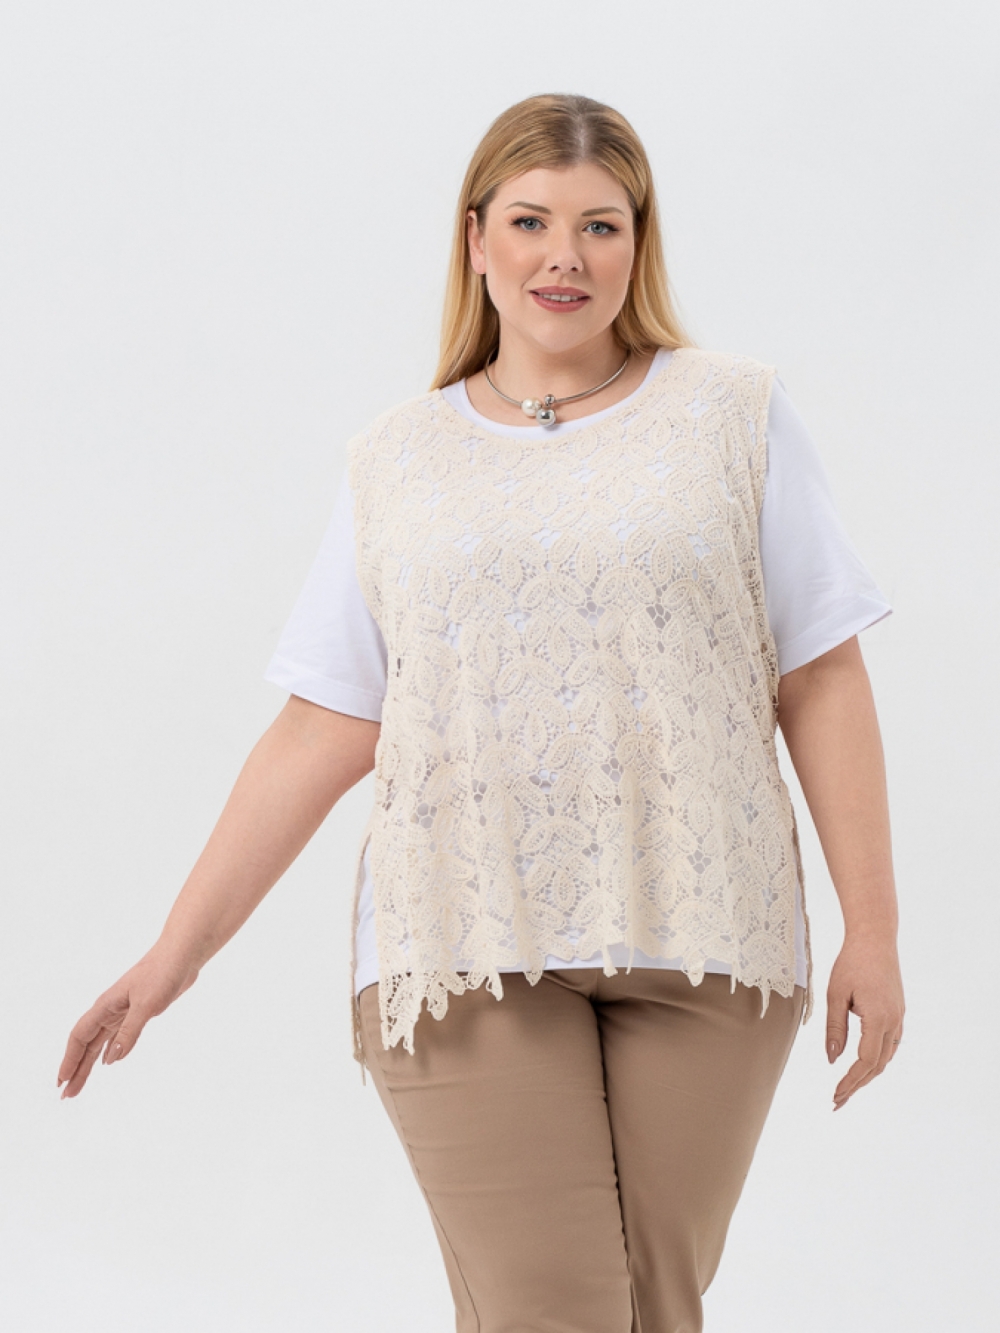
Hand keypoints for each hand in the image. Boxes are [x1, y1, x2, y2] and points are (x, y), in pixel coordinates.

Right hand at [57, 945, 200, 1098]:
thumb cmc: (162, 974)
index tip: (61, 1081)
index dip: (69, 1059)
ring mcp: (122, 1011)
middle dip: (75, 1069)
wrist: (181, 956)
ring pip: (99, 1043)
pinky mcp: (137, 1012)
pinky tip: (106, 1062)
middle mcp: (109, 1010)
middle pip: (86, 1044)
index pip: (79, 1037)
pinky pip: (115, 1036)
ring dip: (89, 1064)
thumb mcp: (146, 1005)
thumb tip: (110, 1061)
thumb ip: (129, 1032)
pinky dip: (108, 1051)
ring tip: (78, 1085)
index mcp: (105, 1006)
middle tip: (66, 1095)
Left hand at [826, 933, 904, 1110]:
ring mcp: (899, 1019)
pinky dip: (875, 1060)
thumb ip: (834, 1028)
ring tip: (846, 1088)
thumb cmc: (852, 963)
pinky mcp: (898, 1013)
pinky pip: (889, 1045)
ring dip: (867, 1075)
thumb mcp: (836, 995)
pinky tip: (861, 1065)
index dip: (851, 1082)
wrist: (875, 939)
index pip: (865, 1062)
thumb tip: (832, 1059)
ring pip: (885, 1058)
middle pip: (878, 1066)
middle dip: (857, 1086)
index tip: (836, 1095)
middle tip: (837, 1101)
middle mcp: (894, 1023)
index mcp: (879, 1019)